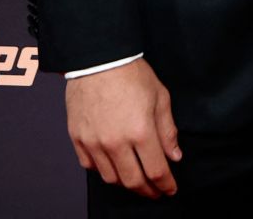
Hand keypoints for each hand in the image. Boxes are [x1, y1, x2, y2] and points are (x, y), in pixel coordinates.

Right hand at [65, 58, 181, 197]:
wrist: (99, 59)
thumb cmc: (132, 74)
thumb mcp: (160, 98)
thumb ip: (168, 130)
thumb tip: (174, 156)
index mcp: (140, 131)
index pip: (156, 171)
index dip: (165, 185)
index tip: (170, 190)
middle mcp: (115, 142)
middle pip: (133, 181)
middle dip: (148, 191)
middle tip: (156, 192)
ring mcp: (94, 142)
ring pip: (110, 178)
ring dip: (126, 183)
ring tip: (137, 180)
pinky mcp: (78, 138)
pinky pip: (90, 166)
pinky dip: (104, 171)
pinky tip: (114, 166)